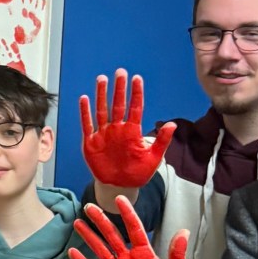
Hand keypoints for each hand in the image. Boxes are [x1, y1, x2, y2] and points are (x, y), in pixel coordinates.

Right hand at [69, 197, 188, 258]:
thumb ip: (177, 254)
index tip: (119, 199)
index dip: (127, 214)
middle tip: (90, 206)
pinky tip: (72, 252)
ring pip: (100, 249)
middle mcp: (128, 258)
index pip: (134, 229)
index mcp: (145, 253)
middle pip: (112, 235)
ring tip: (78, 223)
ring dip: (89, 236)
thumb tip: (184, 231)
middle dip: (101, 220)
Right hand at [80, 69, 174, 188]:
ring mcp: (103, 134)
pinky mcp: (91, 142)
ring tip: (102, 79)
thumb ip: (162, 141)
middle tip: (120, 72)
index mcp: (132, 131)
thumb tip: (172, 124)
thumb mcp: (153, 158)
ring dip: (101, 95)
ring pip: (102, 110)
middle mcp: (117, 129)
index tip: (137, 78)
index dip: (136, 93)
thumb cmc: (138, 172)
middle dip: (119, 89)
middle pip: (118, 105)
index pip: (135, 108)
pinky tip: (84, 98)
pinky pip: (87, 124)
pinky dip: (85, 112)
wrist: (120, 186)